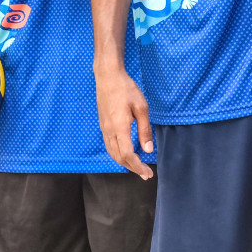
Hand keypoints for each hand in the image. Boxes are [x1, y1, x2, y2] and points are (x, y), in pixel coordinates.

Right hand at [96, 65, 154, 179]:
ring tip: (137, 167)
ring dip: (125, 163)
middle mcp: (109, 131)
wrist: (108, 77)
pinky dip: (118, 154)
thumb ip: (144, 129)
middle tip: (145, 174)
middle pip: (118, 157)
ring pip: (112, 153)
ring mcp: (104, 129)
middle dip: (132, 168)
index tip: (147, 173)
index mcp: (119, 127)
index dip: (137, 166)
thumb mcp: (141, 107)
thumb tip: (148, 149)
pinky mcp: (103, 125)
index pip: (127, 154)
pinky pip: (109, 146)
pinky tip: (126, 154)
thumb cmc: (126, 89)